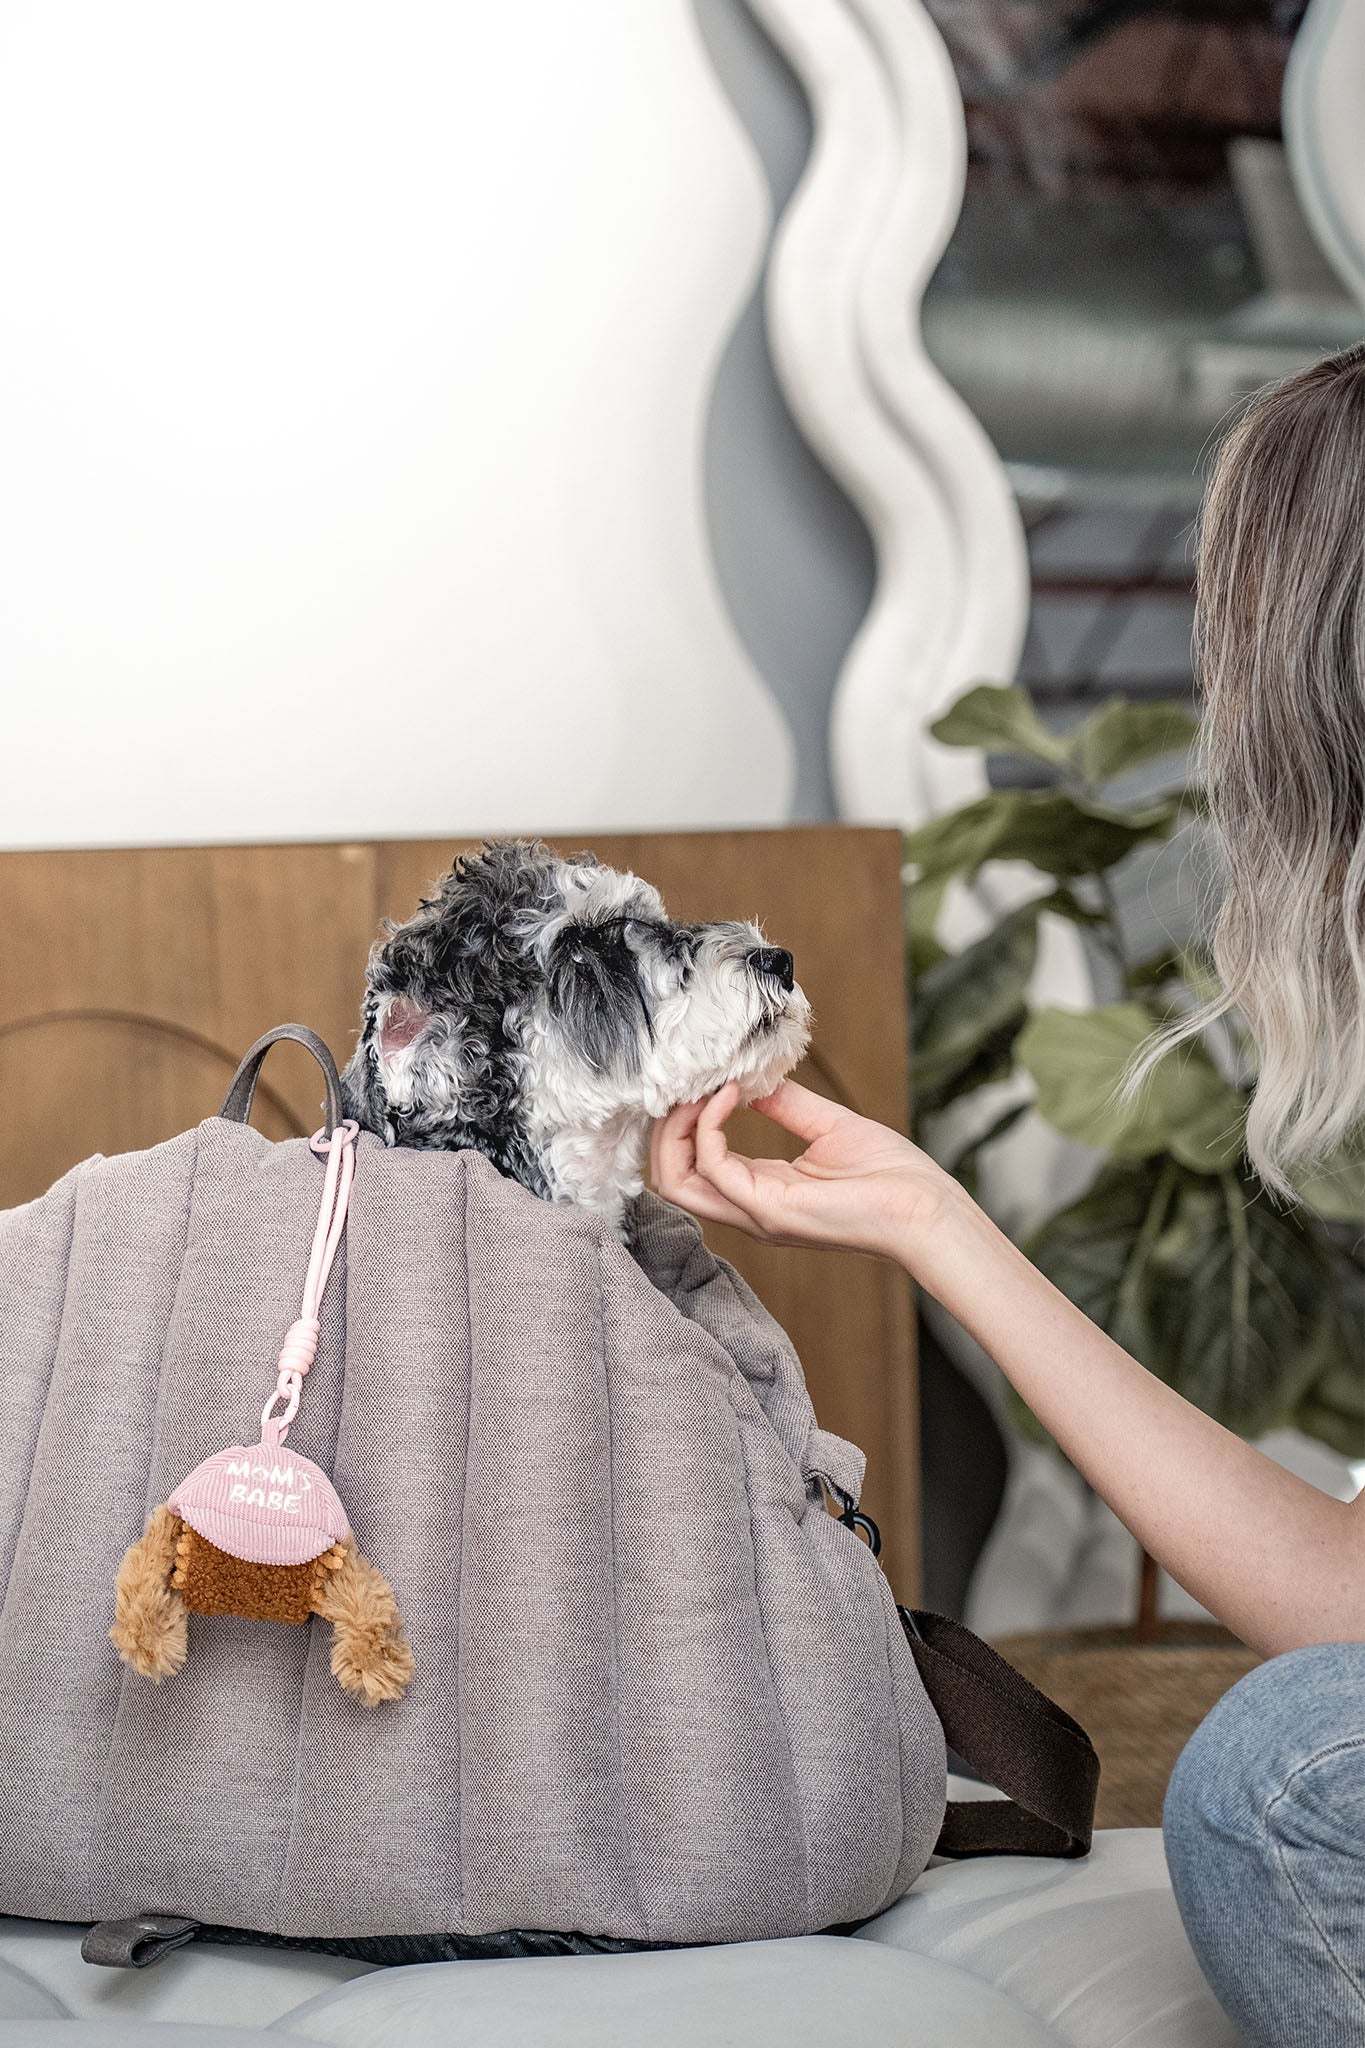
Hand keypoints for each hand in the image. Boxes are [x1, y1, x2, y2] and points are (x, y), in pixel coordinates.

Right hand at [649, 1078, 961, 1265]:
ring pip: (675, 1179)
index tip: (708, 1078)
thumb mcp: (827, 1125)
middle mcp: (750, 1208)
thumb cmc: (892, 1176)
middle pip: (669, 1177)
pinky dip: (710, 1125)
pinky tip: (731, 1095)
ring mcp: (755, 1213)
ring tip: (703, 1088)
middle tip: (690, 1084)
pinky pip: (713, 1166)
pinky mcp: (770, 1210)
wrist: (928, 1209)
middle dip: (667, 1126)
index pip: (692, 1165)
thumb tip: (749, 1076)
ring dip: (678, 1127)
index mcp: (761, 1191)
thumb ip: (783, 1104)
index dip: (686, 1120)